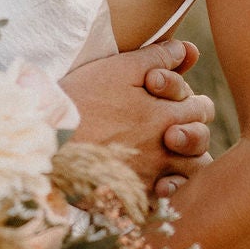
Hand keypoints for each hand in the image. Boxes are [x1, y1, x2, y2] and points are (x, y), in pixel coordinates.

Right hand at [59, 39, 215, 189]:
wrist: (48, 138)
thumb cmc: (81, 98)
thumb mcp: (118, 68)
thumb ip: (157, 57)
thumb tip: (187, 49)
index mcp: (165, 113)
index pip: (200, 108)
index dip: (185, 98)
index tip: (158, 93)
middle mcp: (166, 146)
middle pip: (201, 139)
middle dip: (192, 127)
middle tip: (168, 123)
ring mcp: (154, 174)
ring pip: (193, 172)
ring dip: (188, 160)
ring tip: (167, 152)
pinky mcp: (137, 195)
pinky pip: (171, 199)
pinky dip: (171, 190)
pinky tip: (157, 181)